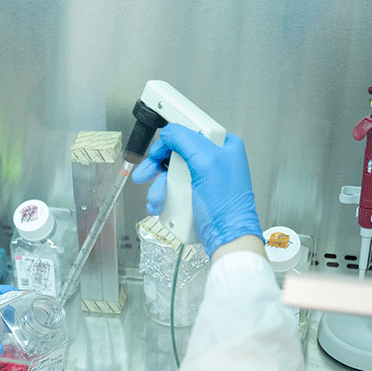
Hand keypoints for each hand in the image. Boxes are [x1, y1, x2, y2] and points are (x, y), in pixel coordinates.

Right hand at [131, 123, 262, 255]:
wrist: (227, 238)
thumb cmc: (225, 205)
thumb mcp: (206, 163)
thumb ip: (185, 140)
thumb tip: (169, 131)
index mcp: (223, 147)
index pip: (190, 132)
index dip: (170, 141)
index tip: (156, 151)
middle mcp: (215, 162)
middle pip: (176, 155)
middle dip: (157, 167)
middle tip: (144, 174)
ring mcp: (205, 180)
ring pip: (172, 175)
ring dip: (158, 186)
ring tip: (155, 198)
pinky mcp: (197, 196)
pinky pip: (174, 191)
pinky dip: (163, 197)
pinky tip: (159, 205)